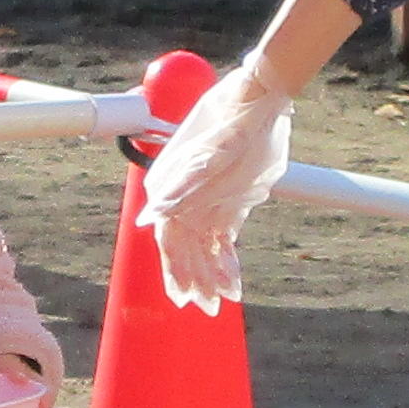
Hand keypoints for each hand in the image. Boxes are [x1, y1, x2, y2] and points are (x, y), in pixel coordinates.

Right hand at [136, 64, 293, 316]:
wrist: (256, 99)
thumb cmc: (235, 123)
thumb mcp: (215, 153)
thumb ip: (183, 184)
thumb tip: (152, 215)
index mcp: (174, 189)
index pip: (170, 239)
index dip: (176, 269)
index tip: (183, 296)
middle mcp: (186, 198)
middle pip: (185, 248)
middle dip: (195, 280)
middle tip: (206, 309)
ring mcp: (207, 201)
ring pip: (204, 248)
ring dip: (211, 274)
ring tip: (221, 301)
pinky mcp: (228, 202)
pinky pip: (223, 239)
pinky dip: (227, 260)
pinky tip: (234, 282)